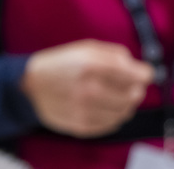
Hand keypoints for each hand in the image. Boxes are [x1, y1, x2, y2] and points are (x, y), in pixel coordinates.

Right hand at [21, 39, 153, 136]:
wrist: (29, 85)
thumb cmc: (61, 64)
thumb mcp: (85, 48)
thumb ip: (115, 54)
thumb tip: (139, 67)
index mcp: (91, 64)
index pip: (138, 75)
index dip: (144, 73)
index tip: (143, 73)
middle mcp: (90, 88)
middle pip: (134, 95)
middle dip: (135, 89)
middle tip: (127, 85)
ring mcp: (86, 110)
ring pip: (125, 112)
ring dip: (125, 104)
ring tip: (114, 95)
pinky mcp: (82, 125)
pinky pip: (112, 124)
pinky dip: (112, 116)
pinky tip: (103, 106)